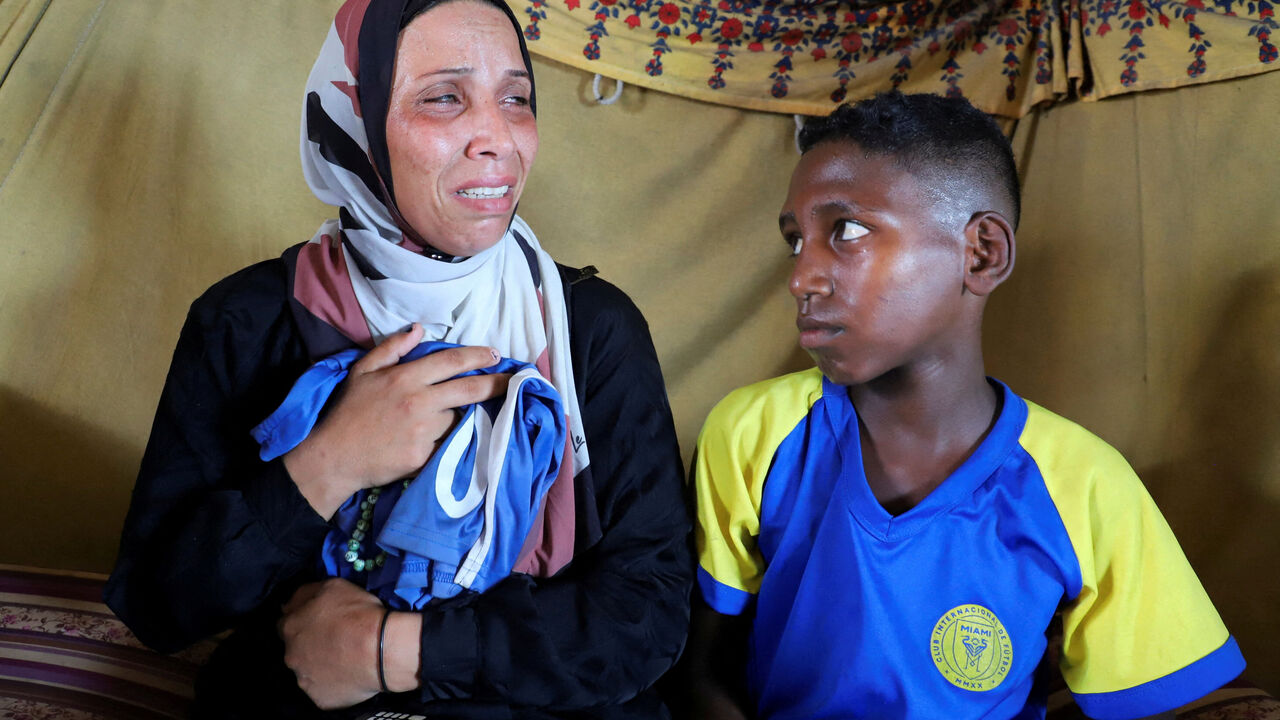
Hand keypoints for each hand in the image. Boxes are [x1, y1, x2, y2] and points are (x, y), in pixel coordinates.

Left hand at [279, 578, 384, 709]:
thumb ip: (305, 593)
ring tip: (344, 658)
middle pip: (295, 650)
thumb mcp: (332, 586)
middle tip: (335, 639)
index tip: (319, 621)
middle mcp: (291, 657)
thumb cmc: (357, 614)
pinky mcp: (320, 699)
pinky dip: (332, 682)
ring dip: (319, 664)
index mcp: (290, 628)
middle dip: (309, 644)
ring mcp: (304, 680)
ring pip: (308, 671)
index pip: (285, 624)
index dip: (302, 621)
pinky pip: (323, 689)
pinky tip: (348, 673)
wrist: (381, 649)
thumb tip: (290, 603)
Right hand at [284, 324, 509, 517]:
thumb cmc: (347, 412)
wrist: (333, 457)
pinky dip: (448, 441)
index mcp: (405, 378)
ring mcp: (423, 431)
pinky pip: (446, 445)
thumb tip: (418, 329)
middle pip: (469, 389)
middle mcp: (419, 402)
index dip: (478, 356)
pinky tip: (442, 441)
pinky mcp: (424, 457)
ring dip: (460, 417)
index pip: (451, 361)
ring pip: (457, 419)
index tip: (496, 354)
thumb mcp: (361, 372)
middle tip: (515, 381)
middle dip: (497, 383)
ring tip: (454, 418)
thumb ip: (391, 348)